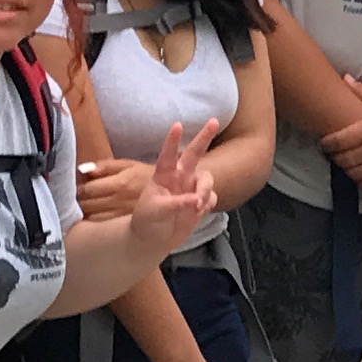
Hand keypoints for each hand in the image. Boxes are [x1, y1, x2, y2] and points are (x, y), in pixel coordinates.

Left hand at [73, 154, 149, 223]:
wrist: (174, 197)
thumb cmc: (148, 178)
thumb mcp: (130, 165)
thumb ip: (105, 166)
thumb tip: (82, 170)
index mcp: (120, 184)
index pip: (88, 189)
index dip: (78, 188)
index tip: (78, 186)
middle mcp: (119, 202)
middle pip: (86, 204)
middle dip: (79, 200)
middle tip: (78, 197)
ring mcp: (121, 216)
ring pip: (90, 217)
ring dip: (83, 212)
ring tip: (85, 206)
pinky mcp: (123, 228)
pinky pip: (100, 226)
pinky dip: (92, 221)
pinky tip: (93, 216)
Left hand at [122, 119, 220, 263]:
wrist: (153, 240)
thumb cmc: (147, 221)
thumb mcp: (156, 211)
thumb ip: (176, 203)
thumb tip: (196, 200)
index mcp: (163, 175)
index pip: (167, 155)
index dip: (172, 140)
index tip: (178, 125)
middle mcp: (179, 177)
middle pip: (194, 153)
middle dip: (204, 137)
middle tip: (214, 121)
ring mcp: (191, 188)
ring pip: (207, 179)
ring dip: (206, 189)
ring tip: (198, 204)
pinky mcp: (200, 202)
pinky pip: (212, 197)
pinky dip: (208, 203)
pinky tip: (198, 212)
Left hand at [326, 79, 361, 193]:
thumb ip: (361, 90)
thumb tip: (344, 78)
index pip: (337, 141)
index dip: (326, 143)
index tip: (324, 142)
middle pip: (343, 159)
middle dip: (334, 156)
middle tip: (333, 152)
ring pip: (354, 173)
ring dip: (347, 168)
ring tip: (346, 162)